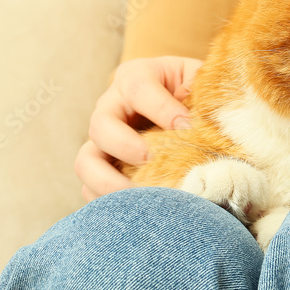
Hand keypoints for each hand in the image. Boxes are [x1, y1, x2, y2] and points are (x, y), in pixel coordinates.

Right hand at [75, 56, 202, 201]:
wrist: (193, 110)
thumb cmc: (200, 94)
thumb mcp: (203, 85)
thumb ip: (202, 97)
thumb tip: (199, 124)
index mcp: (137, 77)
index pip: (138, 88)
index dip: (161, 108)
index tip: (187, 127)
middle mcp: (112, 108)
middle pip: (100, 125)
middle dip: (124, 146)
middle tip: (152, 160)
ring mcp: (104, 141)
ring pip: (86, 162)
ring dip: (108, 182)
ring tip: (140, 197)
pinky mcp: (104, 169)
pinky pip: (91, 189)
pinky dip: (110, 203)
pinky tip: (137, 211)